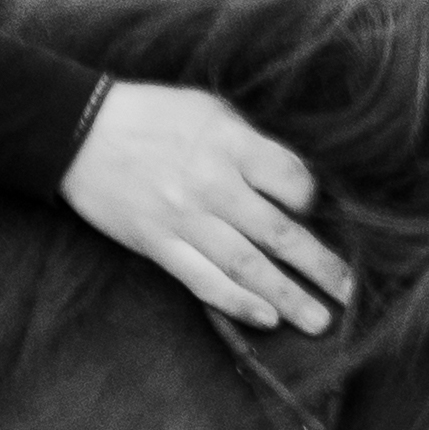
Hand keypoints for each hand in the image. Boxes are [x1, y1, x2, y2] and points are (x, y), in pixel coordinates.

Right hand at [61, 81, 353, 336]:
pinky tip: (267, 319)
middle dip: (320, 266)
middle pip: (278, 232)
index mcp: (230, 143)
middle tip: (351, 293)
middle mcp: (212, 183)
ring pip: (247, 265)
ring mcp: (183, 218)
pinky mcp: (157, 244)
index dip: (311, 200)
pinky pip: (203, 280)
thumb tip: (295, 182)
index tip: (318, 212)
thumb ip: (251, 143)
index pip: (291, 180)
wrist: (78, 131)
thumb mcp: (209, 108)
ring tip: (320, 321)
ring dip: (288, 296)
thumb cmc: (151, 115)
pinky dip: (237, 303)